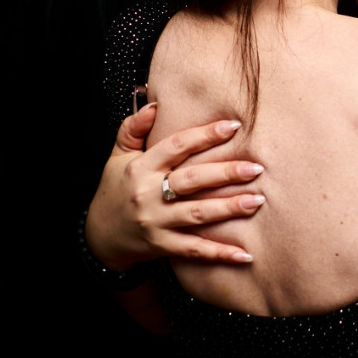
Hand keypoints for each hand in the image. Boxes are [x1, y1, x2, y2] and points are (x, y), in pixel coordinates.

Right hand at [84, 103, 265, 269]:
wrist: (99, 237)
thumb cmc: (116, 189)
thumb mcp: (118, 156)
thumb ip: (133, 128)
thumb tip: (154, 104)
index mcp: (141, 168)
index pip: (176, 146)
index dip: (205, 135)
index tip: (234, 126)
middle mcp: (147, 194)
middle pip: (191, 180)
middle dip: (225, 173)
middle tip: (256, 168)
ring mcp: (155, 222)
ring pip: (196, 214)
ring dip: (229, 208)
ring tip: (258, 200)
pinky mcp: (161, 246)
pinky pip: (193, 249)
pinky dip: (219, 252)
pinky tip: (245, 253)